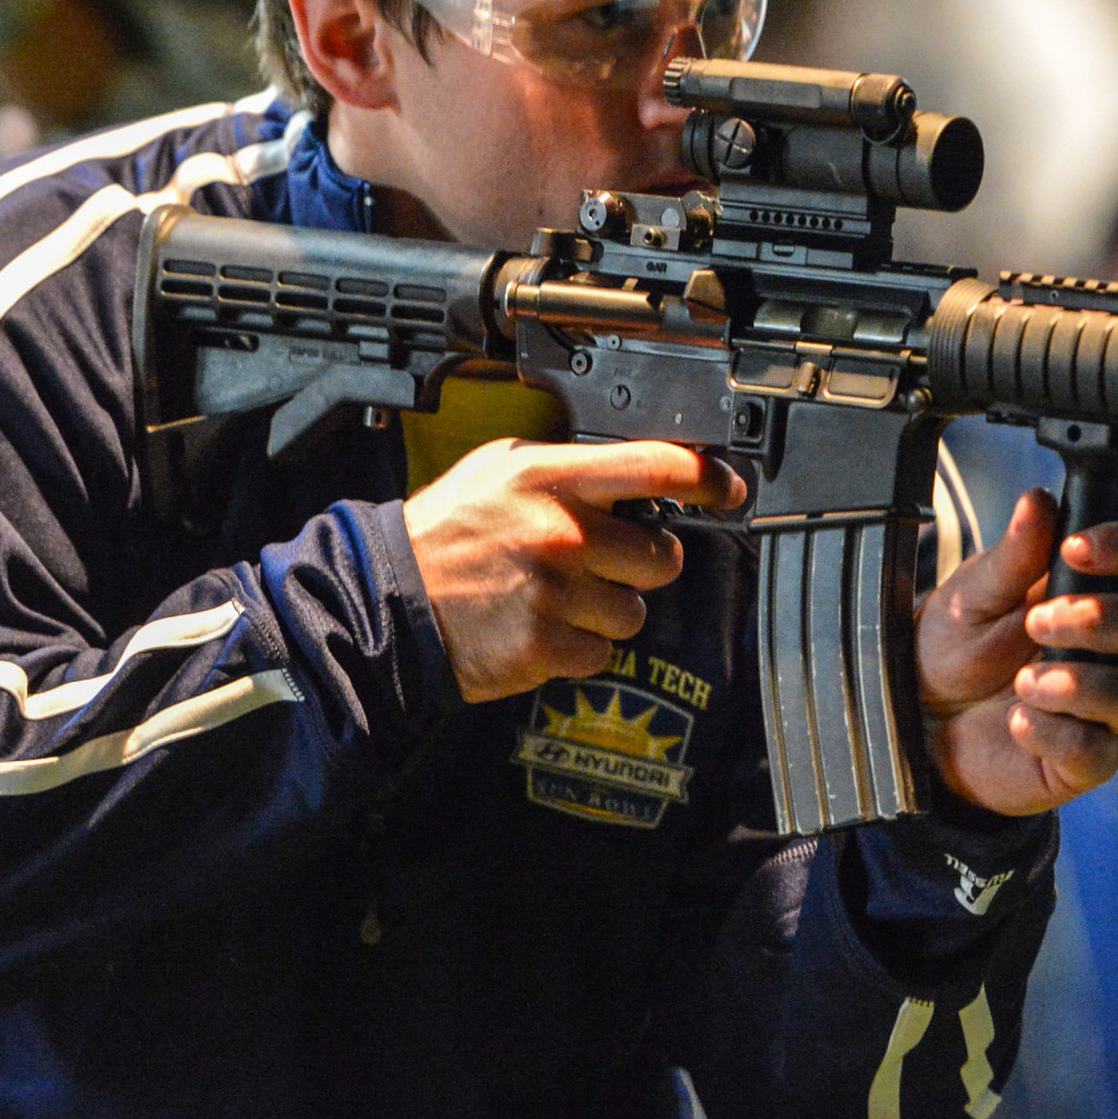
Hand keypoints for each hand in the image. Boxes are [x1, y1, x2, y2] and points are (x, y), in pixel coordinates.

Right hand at [404, 438, 746, 702]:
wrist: (389, 601)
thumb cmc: (447, 533)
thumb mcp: (502, 469)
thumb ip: (571, 467)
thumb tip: (641, 472)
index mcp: (551, 477)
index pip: (659, 465)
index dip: (709, 477)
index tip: (728, 488)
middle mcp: (560, 532)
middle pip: (662, 555)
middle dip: (643, 561)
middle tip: (605, 560)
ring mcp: (555, 593)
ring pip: (634, 611)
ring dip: (607, 609)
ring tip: (557, 596)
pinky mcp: (546, 647)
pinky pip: (602, 653)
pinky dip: (579, 648)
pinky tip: (542, 626)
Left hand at [917, 489, 1117, 815]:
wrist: (918, 717)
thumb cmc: (956, 648)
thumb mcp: (971, 597)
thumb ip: (1010, 557)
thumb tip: (1039, 500)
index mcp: (1096, 591)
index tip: (1075, 549)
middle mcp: (1116, 648)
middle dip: (1104, 618)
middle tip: (1038, 621)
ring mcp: (1107, 706)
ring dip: (1084, 682)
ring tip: (1023, 681)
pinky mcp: (1087, 758)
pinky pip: (1098, 749)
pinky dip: (1056, 732)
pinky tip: (1017, 721)